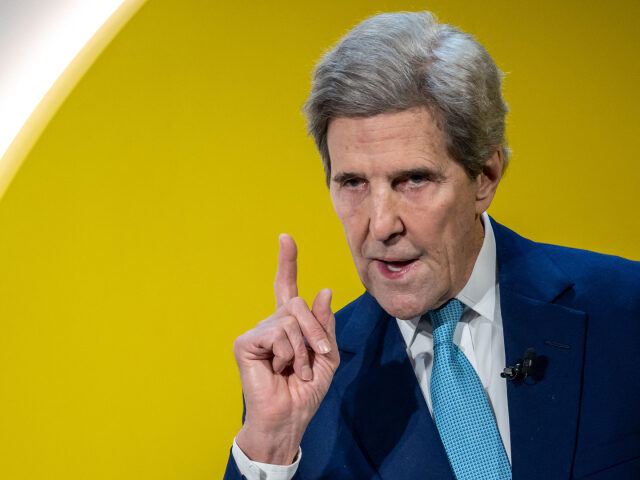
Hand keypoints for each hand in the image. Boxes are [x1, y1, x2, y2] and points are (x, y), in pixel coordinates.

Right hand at [233, 234, 339, 464]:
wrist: (289, 417)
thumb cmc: (305, 390)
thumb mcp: (327, 356)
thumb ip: (324, 325)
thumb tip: (324, 290)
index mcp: (289, 326)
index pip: (287, 288)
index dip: (287, 263)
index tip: (286, 238)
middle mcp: (271, 324)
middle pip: (297, 304)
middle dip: (315, 332)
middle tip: (318, 358)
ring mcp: (257, 332)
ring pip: (290, 320)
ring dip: (302, 350)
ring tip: (295, 370)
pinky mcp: (245, 342)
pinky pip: (277, 334)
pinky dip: (287, 355)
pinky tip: (279, 370)